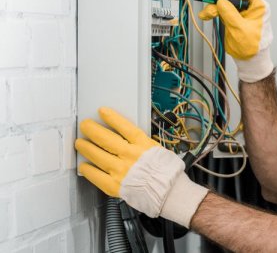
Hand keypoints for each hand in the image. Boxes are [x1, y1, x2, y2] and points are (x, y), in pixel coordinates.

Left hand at [75, 107, 207, 227]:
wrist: (169, 193)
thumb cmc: (166, 172)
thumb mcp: (157, 149)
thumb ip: (141, 143)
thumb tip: (126, 137)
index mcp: (143, 145)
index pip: (124, 127)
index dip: (112, 118)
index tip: (102, 111)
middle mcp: (131, 156)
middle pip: (106, 139)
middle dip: (92, 130)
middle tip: (85, 125)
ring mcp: (121, 171)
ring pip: (98, 155)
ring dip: (86, 147)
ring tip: (80, 142)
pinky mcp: (115, 185)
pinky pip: (96, 176)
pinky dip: (88, 169)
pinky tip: (84, 165)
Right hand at [198, 0, 273, 82]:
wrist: (251, 60)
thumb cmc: (253, 47)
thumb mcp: (241, 31)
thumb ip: (231, 15)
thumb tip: (221, 2)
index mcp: (259, 6)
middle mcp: (250, 6)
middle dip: (218, 0)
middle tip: (210, 6)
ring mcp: (240, 11)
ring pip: (224, 3)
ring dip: (213, 7)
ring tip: (207, 15)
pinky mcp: (232, 16)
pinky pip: (221, 10)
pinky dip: (213, 11)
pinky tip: (206, 15)